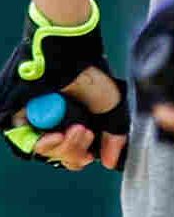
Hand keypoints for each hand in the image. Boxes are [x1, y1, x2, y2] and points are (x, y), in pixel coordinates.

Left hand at [8, 10, 123, 173]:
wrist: (69, 54)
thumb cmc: (90, 74)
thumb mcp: (111, 107)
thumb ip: (114, 136)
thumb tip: (109, 162)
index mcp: (72, 123)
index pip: (73, 153)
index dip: (81, 155)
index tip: (91, 149)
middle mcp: (51, 123)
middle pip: (59, 156)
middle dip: (74, 150)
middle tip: (84, 132)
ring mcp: (33, 120)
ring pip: (42, 151)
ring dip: (61, 147)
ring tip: (72, 131)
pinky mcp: (15, 116)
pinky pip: (24, 141)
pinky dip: (40, 144)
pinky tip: (55, 136)